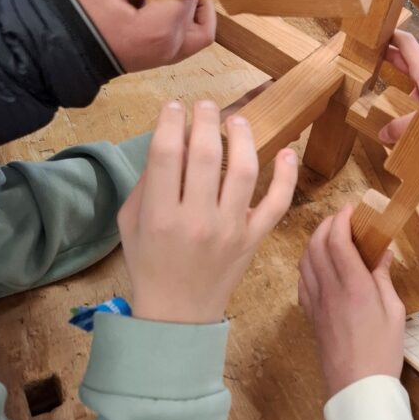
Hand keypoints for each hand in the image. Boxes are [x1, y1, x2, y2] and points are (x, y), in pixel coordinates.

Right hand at [62, 0, 216, 71]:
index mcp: (156, 30)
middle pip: (198, 12)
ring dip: (195, 5)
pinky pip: (187, 40)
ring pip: (200, 31)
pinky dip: (187, 20)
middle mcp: (167, 49)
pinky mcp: (157, 59)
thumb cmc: (71, 10)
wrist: (54, 46)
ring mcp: (164, 58)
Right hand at [119, 101, 297, 323]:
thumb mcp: (131, 223)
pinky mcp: (254, 238)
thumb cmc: (149, 263)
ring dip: (242, 137)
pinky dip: (286, 176)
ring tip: (236, 121)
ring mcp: (230, 229)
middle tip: (205, 105)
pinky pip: (277, 203)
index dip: (170, 122)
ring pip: (244, 171)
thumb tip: (170, 140)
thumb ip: (147, 182)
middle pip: (206, 155)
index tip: (174, 107)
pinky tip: (286, 152)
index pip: (166, 154)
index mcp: (160, 215)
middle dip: (206, 120)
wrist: (178, 314)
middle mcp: (197, 219)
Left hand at [298, 205, 404, 397]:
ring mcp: (315, 302)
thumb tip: (382, 252)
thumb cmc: (383, 351)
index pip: (338, 240)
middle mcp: (330, 289)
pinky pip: (302, 279)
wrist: (357, 387)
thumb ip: (383, 277)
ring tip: (330, 235)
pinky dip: (308, 262)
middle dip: (327, 224)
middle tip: (342, 219)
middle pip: (317, 244)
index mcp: (354, 286)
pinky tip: (320, 263)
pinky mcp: (309, 314)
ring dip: (314, 240)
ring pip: (305, 260)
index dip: (341, 219)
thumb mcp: (394, 311)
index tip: (352, 209)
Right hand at [378, 30, 418, 148]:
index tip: (376, 33)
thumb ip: (403, 127)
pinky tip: (410, 121)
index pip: (405, 44)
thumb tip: (383, 134)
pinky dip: (417, 107)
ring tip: (387, 101)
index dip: (390, 36)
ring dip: (404, 90)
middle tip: (373, 57)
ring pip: (417, 85)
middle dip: (391, 59)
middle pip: (407, 61)